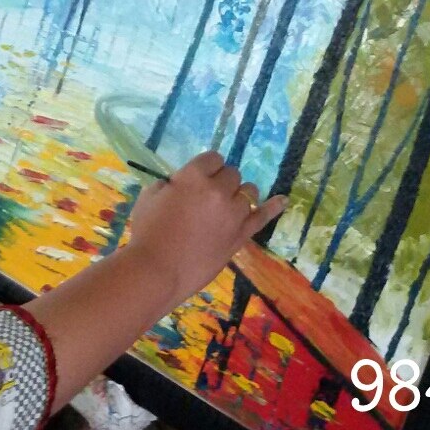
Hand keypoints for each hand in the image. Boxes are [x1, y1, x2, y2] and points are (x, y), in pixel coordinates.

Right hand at [121, 151, 286, 304]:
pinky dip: (274, 207)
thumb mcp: (149, 197)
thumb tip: (180, 185)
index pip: (213, 158)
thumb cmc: (147, 233)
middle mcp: (219, 190)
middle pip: (232, 174)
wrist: (158, 271)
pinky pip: (263, 216)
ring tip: (225, 207)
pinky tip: (282, 200)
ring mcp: (234, 213)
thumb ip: (169, 184)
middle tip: (205, 199)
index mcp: (194, 176)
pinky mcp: (241, 235)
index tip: (198, 180)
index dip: (206, 169)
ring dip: (237, 195)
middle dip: (220, 182)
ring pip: (248, 191)